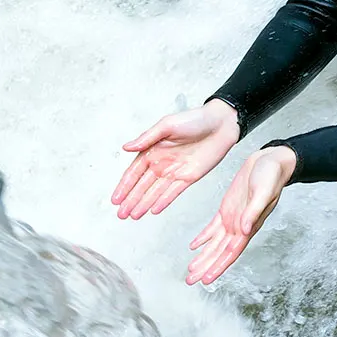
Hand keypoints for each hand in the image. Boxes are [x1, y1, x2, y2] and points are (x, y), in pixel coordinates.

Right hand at [112, 99, 241, 218]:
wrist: (221, 124)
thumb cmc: (194, 119)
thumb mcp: (167, 125)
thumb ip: (147, 138)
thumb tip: (126, 147)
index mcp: (153, 149)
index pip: (134, 172)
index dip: (124, 186)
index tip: (115, 199)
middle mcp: (161, 163)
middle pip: (142, 186)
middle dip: (130, 200)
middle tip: (120, 214)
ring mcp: (174, 171)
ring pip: (155, 192)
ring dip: (143, 204)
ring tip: (132, 216)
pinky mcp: (189, 177)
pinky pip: (173, 193)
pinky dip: (163, 202)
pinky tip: (153, 210)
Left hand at [186, 145, 296, 285]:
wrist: (271, 161)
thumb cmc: (271, 176)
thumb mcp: (263, 191)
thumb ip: (253, 211)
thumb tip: (245, 230)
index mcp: (249, 226)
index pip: (231, 253)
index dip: (218, 266)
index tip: (207, 279)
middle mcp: (240, 227)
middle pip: (220, 253)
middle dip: (205, 267)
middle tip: (190, 280)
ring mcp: (233, 219)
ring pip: (214, 244)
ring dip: (203, 257)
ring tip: (191, 270)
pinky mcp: (227, 209)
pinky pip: (213, 228)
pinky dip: (203, 238)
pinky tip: (194, 246)